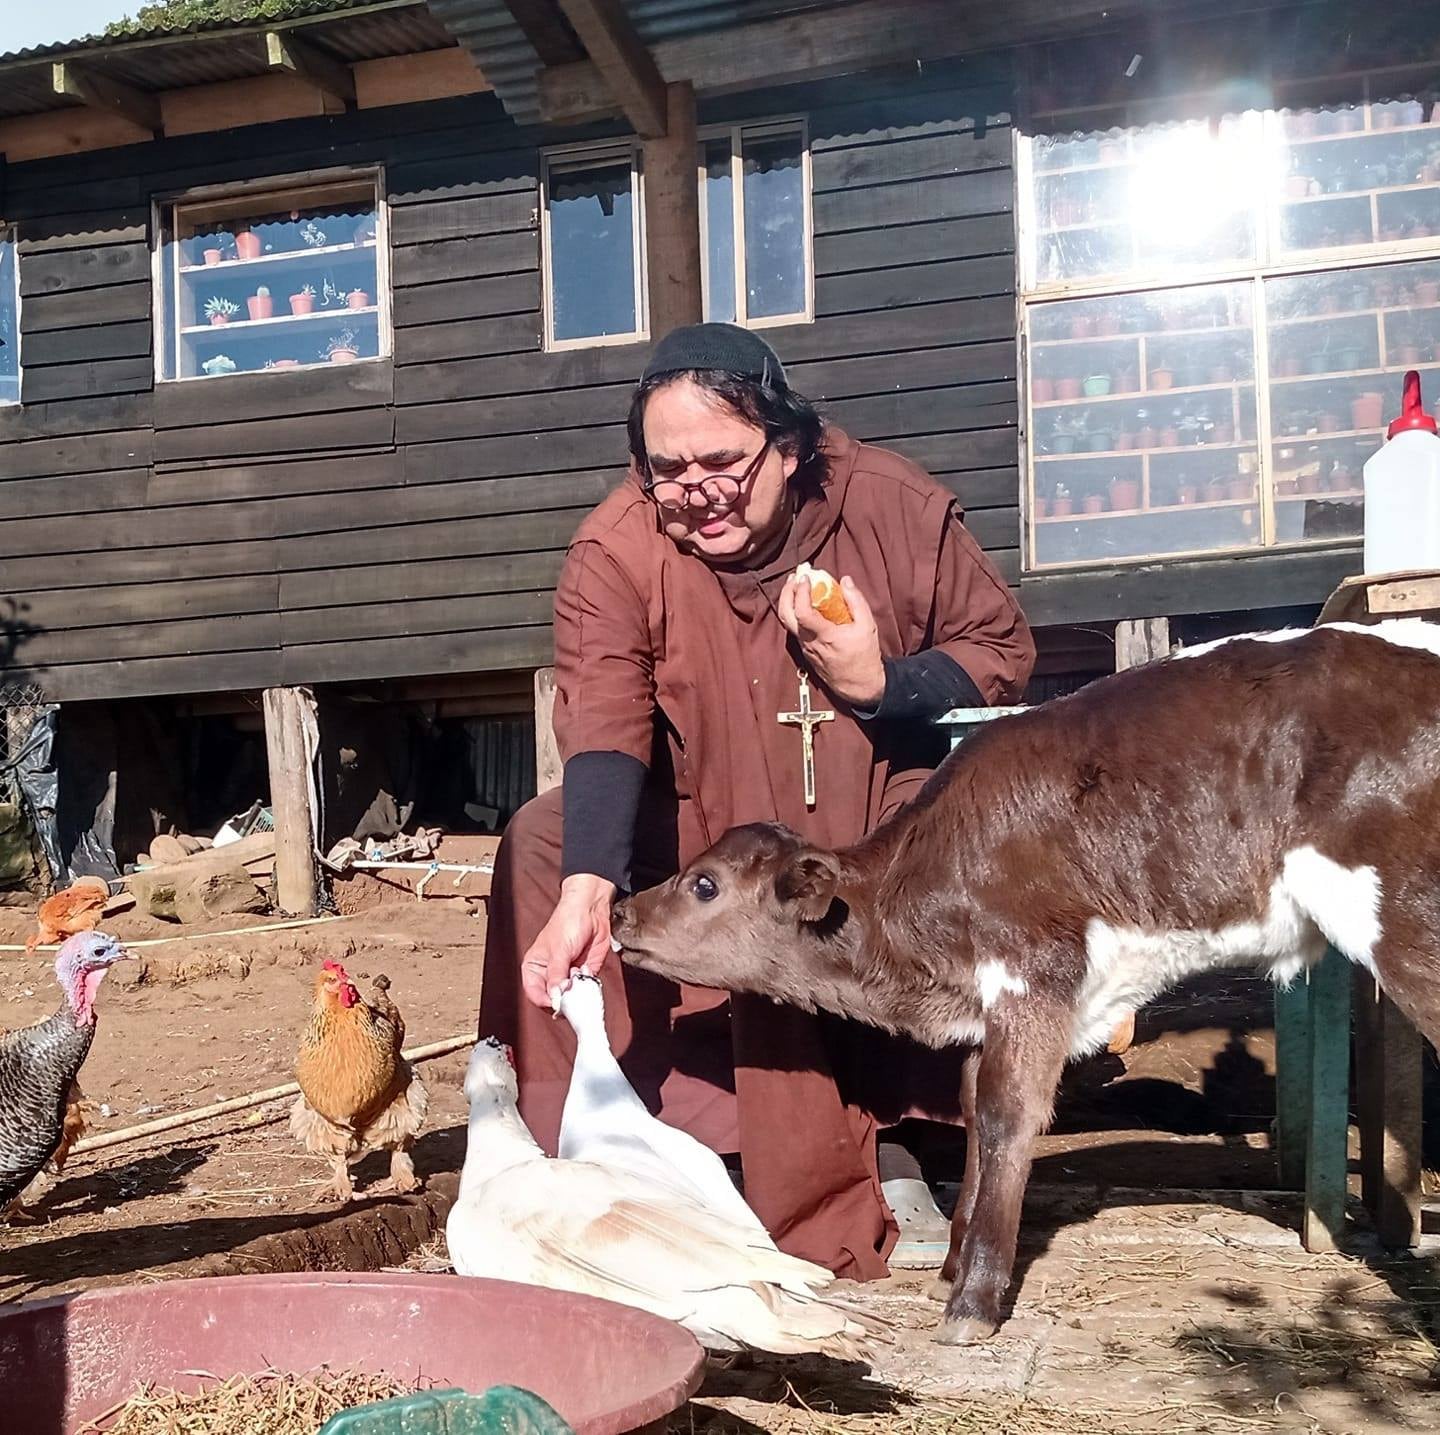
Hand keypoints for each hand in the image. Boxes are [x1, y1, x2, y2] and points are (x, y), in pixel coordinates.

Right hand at [521, 874, 616, 1009]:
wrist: (591, 910)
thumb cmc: (568, 922)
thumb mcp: (558, 951)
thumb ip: (556, 975)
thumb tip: (555, 998)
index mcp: (534, 968)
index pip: (535, 994)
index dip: (546, 1001)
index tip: (558, 1003)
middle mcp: (550, 974)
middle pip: (553, 999)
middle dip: (564, 998)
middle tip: (571, 991)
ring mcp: (568, 975)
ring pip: (571, 997)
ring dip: (578, 991)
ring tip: (579, 974)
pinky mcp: (585, 975)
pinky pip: (587, 990)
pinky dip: (589, 986)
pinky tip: (587, 971)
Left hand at [778, 573, 885, 708]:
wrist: (859, 685)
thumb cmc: (865, 656)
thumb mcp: (868, 626)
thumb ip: (856, 601)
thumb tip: (845, 580)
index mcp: (825, 636)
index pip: (802, 612)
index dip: (799, 592)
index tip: (805, 578)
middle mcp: (810, 643)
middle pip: (785, 616)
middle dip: (786, 592)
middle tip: (795, 577)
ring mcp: (805, 648)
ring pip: (787, 623)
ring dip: (789, 601)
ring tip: (798, 586)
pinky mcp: (805, 651)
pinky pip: (795, 629)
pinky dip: (795, 612)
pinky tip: (805, 603)